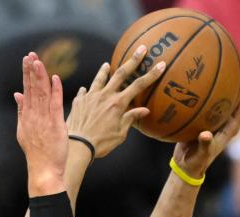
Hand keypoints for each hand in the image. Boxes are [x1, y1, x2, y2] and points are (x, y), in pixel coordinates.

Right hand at [14, 53, 67, 195]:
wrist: (43, 170)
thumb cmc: (37, 153)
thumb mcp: (23, 131)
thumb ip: (21, 111)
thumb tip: (17, 94)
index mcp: (26, 116)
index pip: (26, 90)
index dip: (26, 74)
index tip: (27, 59)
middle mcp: (33, 116)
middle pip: (32, 89)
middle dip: (31, 70)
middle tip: (31, 54)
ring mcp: (43, 120)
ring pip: (41, 94)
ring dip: (40, 76)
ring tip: (38, 61)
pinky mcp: (54, 125)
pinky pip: (55, 104)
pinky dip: (55, 91)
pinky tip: (55, 78)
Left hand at [65, 44, 165, 158]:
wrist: (78, 145)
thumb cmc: (101, 143)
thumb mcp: (120, 133)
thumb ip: (131, 118)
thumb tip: (145, 110)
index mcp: (118, 103)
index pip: (139, 85)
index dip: (151, 74)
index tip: (161, 64)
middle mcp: (105, 95)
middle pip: (121, 73)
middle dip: (133, 60)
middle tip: (141, 49)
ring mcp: (91, 96)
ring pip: (100, 78)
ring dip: (105, 70)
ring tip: (107, 64)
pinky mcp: (80, 100)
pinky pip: (85, 91)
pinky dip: (88, 90)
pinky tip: (87, 90)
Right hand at [172, 59, 239, 179]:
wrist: (188, 166)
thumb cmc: (196, 162)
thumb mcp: (200, 156)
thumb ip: (204, 145)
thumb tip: (205, 135)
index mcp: (230, 128)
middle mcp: (227, 121)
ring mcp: (219, 119)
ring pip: (228, 96)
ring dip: (232, 80)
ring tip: (232, 62)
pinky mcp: (209, 118)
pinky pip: (213, 99)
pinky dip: (213, 87)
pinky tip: (205, 74)